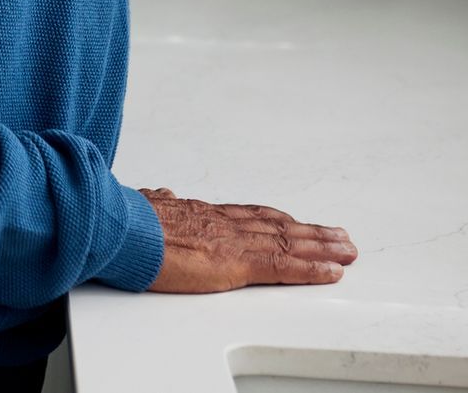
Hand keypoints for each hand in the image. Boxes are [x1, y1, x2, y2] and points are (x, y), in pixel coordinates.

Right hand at [139, 188, 357, 292]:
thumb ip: (157, 204)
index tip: (297, 222)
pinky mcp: (236, 263)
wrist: (120, 228)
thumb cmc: (125, 221)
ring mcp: (234, 241)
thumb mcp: (142, 206)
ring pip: (290, 243)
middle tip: (339, 237)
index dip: (278, 220)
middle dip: (311, 233)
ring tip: (347, 250)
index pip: (251, 216)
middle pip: (279, 227)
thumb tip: (160, 196)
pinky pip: (284, 267)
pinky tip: (333, 271)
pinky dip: (312, 269)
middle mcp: (225, 224)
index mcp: (202, 214)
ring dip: (323, 247)